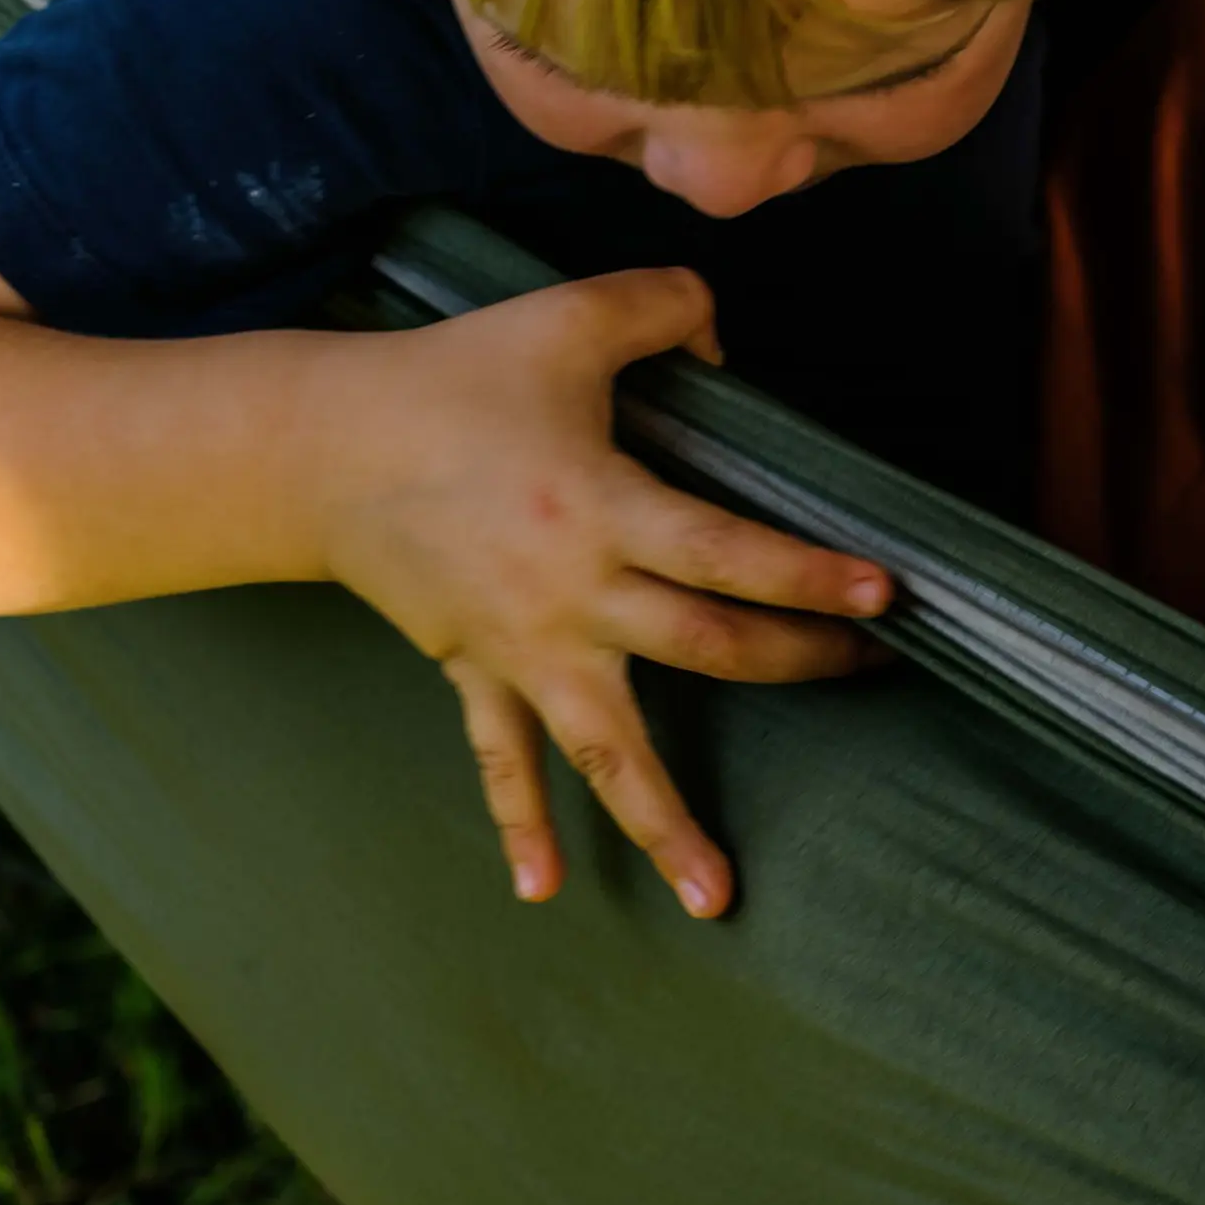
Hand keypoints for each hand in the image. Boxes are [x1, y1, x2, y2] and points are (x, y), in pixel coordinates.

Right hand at [310, 269, 889, 917]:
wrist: (321, 450)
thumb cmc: (450, 379)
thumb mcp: (566, 317)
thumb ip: (665, 306)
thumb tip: (726, 335)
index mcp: (600, 508)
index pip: (727, 554)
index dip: (807, 576)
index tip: (883, 598)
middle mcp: (568, 594)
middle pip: (702, 647)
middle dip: (792, 661)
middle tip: (867, 673)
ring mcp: (520, 646)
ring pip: (606, 747)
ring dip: (662, 822)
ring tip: (716, 899)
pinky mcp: (475, 669)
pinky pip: (502, 759)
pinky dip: (520, 822)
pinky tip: (546, 888)